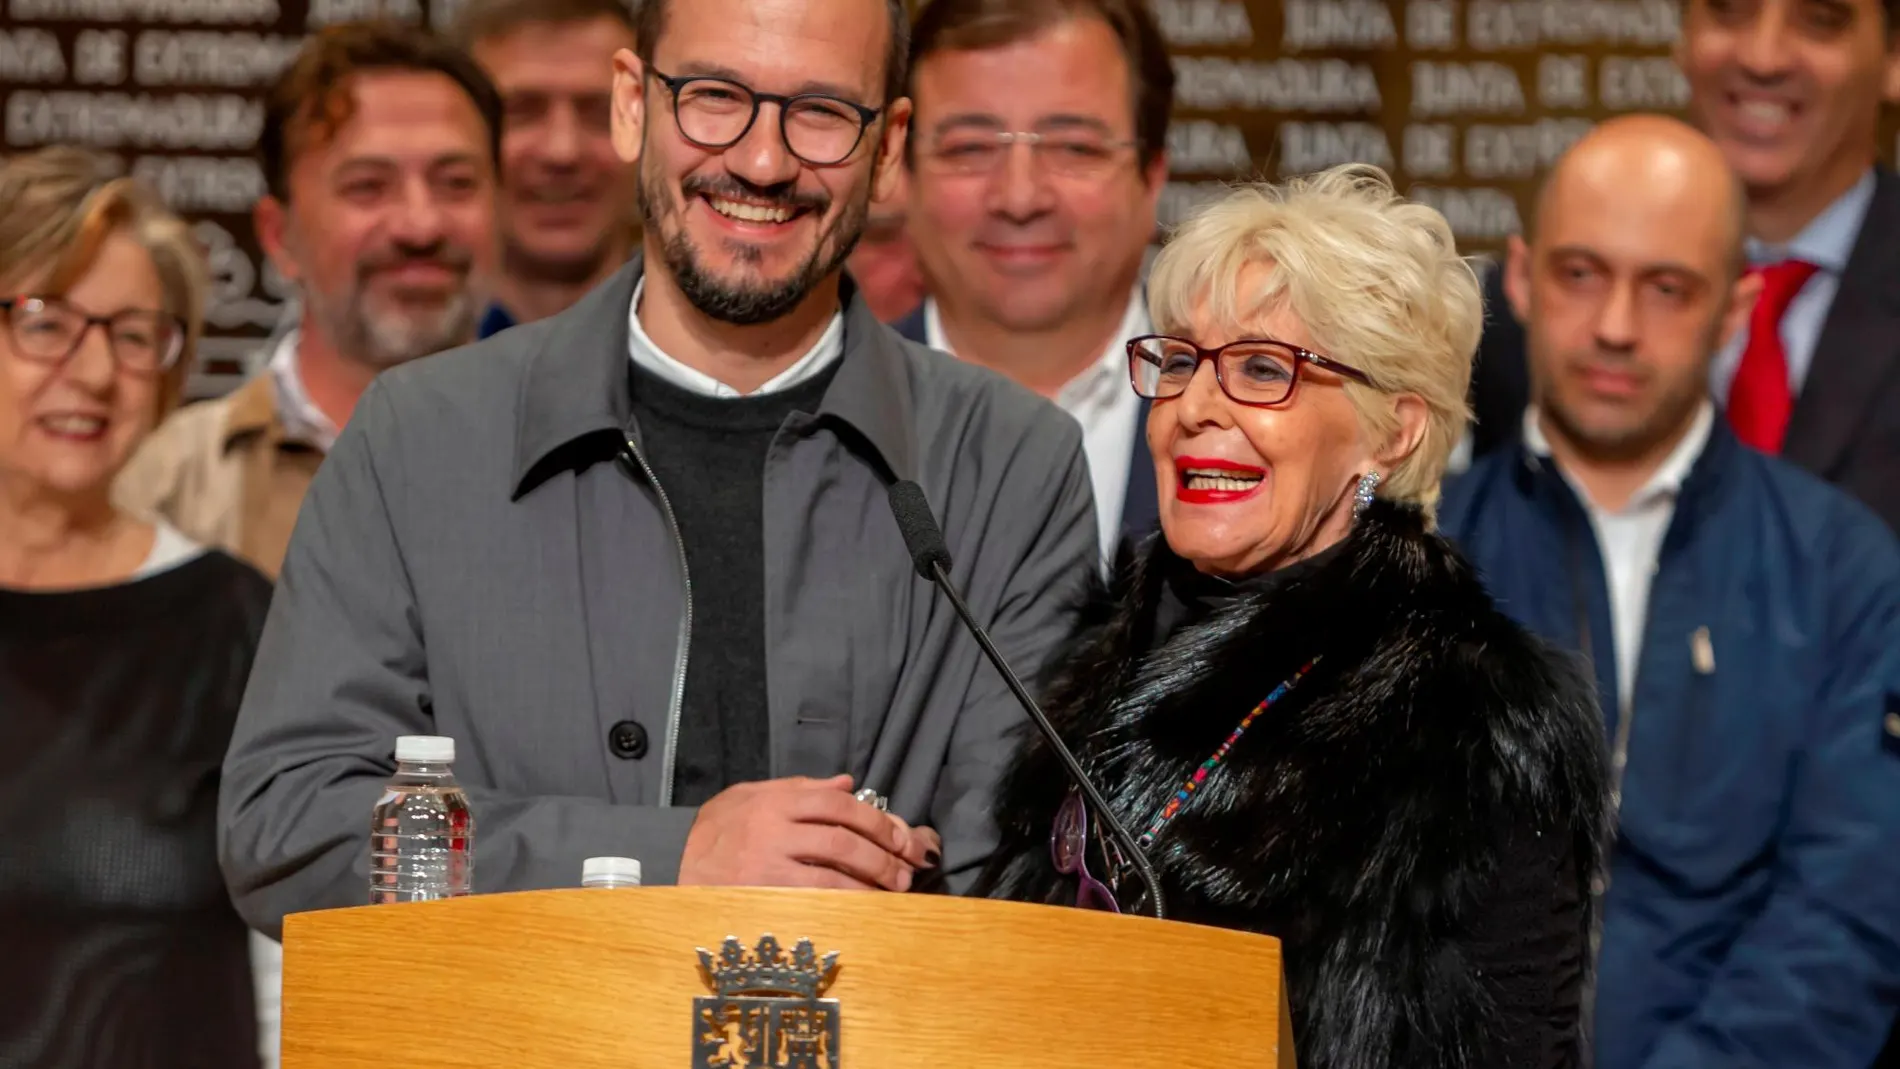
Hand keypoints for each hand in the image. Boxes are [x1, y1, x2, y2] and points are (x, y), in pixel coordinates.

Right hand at [679, 774, 940, 890]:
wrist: (669, 862)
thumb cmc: (717, 830)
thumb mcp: (752, 795)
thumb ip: (800, 788)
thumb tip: (846, 783)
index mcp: (774, 800)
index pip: (838, 804)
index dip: (877, 820)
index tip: (902, 836)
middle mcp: (772, 829)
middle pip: (843, 838)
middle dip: (884, 853)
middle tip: (908, 866)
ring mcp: (766, 865)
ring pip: (834, 872)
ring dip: (872, 881)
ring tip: (895, 889)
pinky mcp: (762, 895)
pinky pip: (815, 899)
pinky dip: (846, 902)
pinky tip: (865, 906)